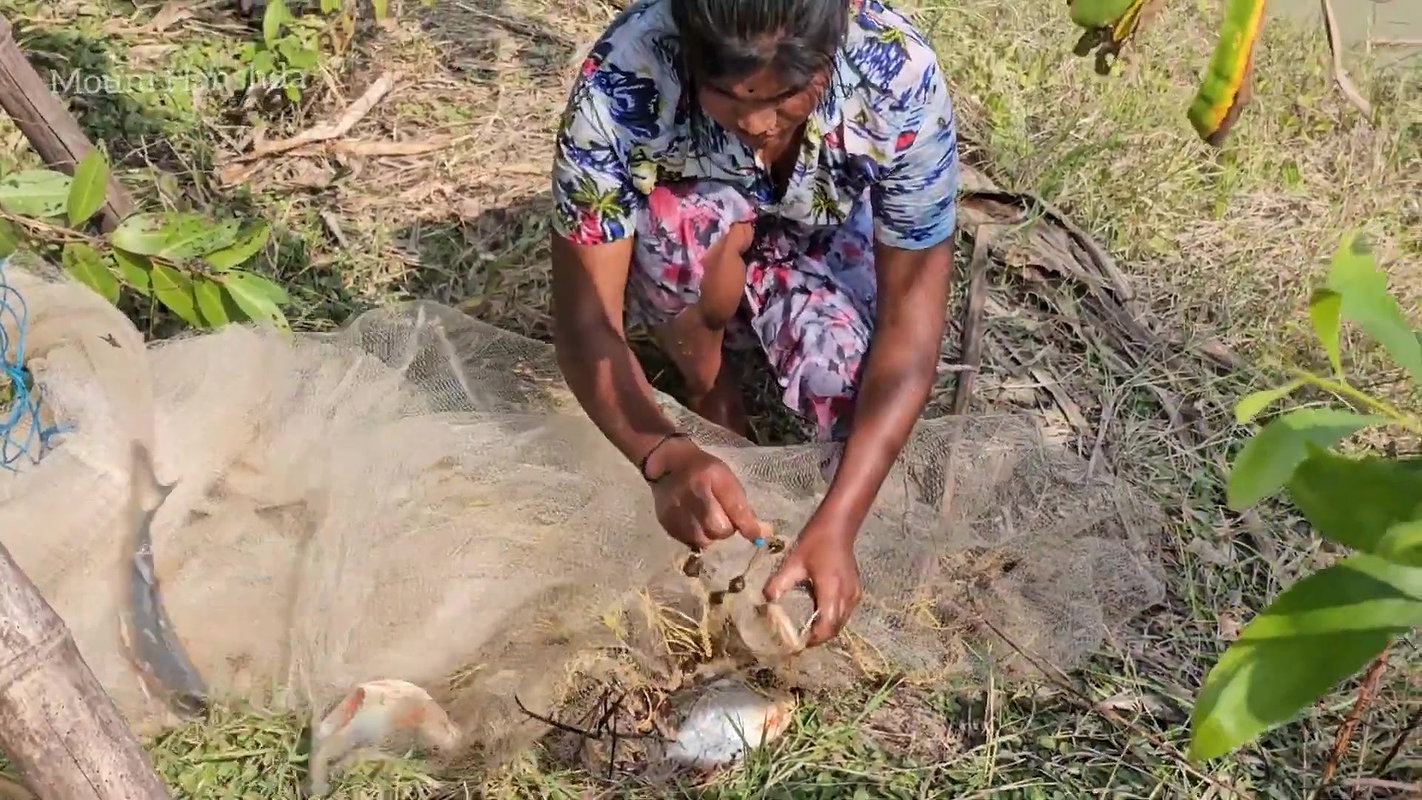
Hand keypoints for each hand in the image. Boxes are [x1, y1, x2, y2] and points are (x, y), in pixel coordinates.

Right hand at [646, 437, 763, 549]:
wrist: (670, 464)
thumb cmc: (705, 471)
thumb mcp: (726, 479)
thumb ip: (741, 507)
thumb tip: (760, 535)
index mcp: (711, 477)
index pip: (734, 508)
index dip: (747, 525)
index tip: (756, 537)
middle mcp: (691, 493)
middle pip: (718, 528)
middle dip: (725, 529)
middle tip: (722, 520)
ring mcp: (675, 509)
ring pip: (703, 539)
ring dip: (709, 535)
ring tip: (707, 522)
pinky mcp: (666, 521)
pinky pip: (688, 541)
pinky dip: (696, 537)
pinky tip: (694, 523)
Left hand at [762, 520, 861, 646]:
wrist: (839, 527)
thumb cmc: (815, 542)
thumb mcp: (793, 562)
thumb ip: (779, 584)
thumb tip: (767, 601)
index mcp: (831, 590)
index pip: (827, 626)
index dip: (814, 639)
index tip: (798, 643)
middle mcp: (847, 596)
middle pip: (835, 628)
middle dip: (819, 637)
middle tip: (800, 639)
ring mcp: (854, 594)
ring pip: (842, 622)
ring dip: (826, 628)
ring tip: (808, 629)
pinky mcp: (856, 590)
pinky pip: (846, 613)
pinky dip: (833, 618)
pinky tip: (819, 614)